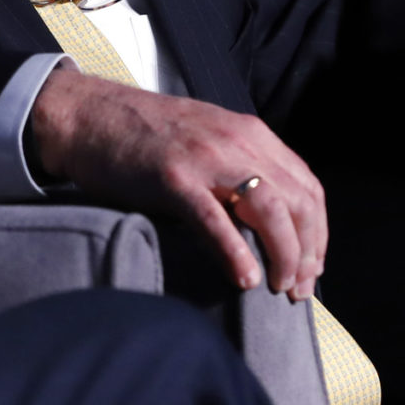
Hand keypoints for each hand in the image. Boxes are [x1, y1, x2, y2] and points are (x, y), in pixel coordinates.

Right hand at [26, 67, 326, 297]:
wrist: (87, 115)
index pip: (307, 186)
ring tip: (278, 287)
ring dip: (284, 255)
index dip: (317, 232)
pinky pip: (216, 220)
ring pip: (270, 210)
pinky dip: (236, 252)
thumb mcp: (206, 140)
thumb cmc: (142, 136)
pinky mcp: (173, 178)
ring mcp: (206, 158)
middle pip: (298, 202)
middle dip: (307, 252)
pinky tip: (244, 278)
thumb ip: (239, 169)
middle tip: (299, 289)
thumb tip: (267, 224)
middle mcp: (238, 142)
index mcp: (250, 133)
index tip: (313, 267)